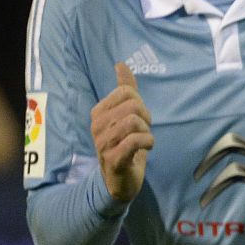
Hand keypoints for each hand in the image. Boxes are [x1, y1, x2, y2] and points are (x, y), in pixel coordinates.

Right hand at [91, 62, 153, 201]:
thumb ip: (124, 89)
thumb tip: (121, 64)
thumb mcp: (125, 114)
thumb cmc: (124, 144)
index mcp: (98, 112)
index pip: (126, 92)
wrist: (120, 180)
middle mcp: (97, 126)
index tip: (140, 118)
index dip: (140, 104)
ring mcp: (103, 143)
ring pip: (134, 122)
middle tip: (143, 131)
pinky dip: (148, 142)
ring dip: (147, 132)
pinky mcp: (113, 159)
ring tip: (143, 140)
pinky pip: (135, 141)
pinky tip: (146, 148)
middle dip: (146, 117)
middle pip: (132, 105)